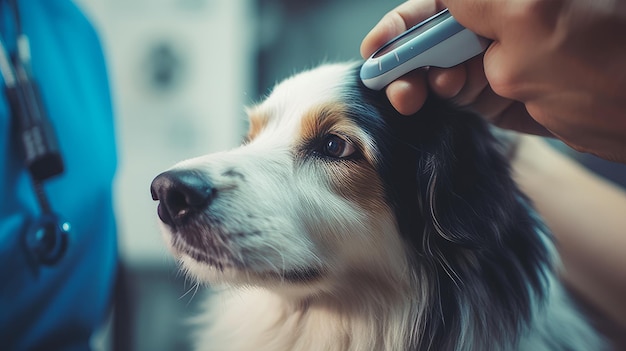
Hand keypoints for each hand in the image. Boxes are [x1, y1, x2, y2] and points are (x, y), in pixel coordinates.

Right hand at [361, 0, 625, 162]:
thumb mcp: (527, 16)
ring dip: (420, 79)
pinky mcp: (501, 91)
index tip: (377, 49)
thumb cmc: (601, 55)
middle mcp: (498, 20)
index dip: (402, 24)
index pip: (437, 3)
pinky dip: (442, 96)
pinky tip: (441, 98)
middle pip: (432, 33)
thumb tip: (440, 1)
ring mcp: (499, 57)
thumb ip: (472, 1)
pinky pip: (458, 91)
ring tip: (414, 97)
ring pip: (439, 64)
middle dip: (406, 55)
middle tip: (395, 84)